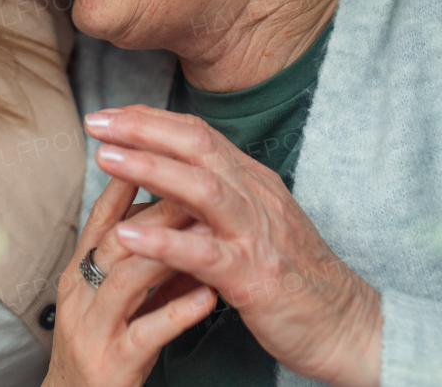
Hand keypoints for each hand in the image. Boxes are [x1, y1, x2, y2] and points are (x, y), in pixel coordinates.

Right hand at [42, 177, 215, 386]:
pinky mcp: (112, 363)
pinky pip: (146, 333)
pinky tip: (207, 296)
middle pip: (115, 239)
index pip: (102, 217)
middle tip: (197, 182)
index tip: (156, 151)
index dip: (125, 182)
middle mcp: (80, 294)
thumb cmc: (105, 345)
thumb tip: (174, 213)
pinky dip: (177, 311)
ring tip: (204, 229)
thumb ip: (142, 258)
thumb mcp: (117, 295)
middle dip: (156, 208)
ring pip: (126, 279)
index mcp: (80, 273)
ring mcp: (94, 329)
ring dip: (167, 251)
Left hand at [85, 105, 381, 386]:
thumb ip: (219, 194)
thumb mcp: (257, 221)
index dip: (151, 119)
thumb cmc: (294, 275)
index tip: (109, 115)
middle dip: (142, 129)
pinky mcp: (254, 278)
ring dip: (149, 169)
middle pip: (196, 147)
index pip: (197, 134)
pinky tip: (128, 236)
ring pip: (200, 188)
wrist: (346, 326)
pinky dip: (164, 243)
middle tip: (95, 121)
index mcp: (252, 182)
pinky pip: (205, 255)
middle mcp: (255, 197)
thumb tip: (171, 170)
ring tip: (105, 159)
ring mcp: (256, 236)